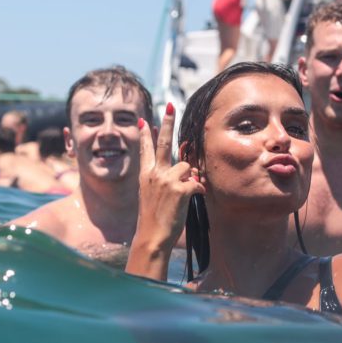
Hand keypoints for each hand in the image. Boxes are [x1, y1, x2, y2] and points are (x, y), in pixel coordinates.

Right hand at [135, 104, 204, 253]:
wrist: (152, 237)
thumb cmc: (153, 220)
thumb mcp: (151, 196)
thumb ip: (163, 180)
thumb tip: (184, 169)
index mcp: (145, 176)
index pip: (145, 150)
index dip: (145, 135)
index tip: (143, 121)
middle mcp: (154, 174)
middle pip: (164, 143)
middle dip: (167, 122)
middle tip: (171, 105)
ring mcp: (167, 180)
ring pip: (187, 167)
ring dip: (190, 178)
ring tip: (183, 195)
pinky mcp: (180, 189)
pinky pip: (197, 183)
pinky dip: (198, 190)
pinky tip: (192, 199)